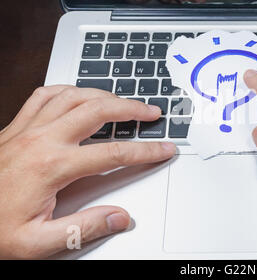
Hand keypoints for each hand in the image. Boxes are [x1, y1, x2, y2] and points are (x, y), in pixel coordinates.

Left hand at [0, 86, 175, 258]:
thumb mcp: (37, 243)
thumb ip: (84, 229)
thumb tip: (120, 217)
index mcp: (52, 167)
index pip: (113, 153)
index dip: (145, 150)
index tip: (163, 149)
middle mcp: (41, 140)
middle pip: (98, 110)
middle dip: (131, 108)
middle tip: (150, 112)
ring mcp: (27, 129)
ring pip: (74, 95)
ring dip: (104, 94)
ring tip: (122, 101)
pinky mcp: (16, 126)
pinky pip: (44, 95)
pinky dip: (68, 89)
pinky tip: (79, 94)